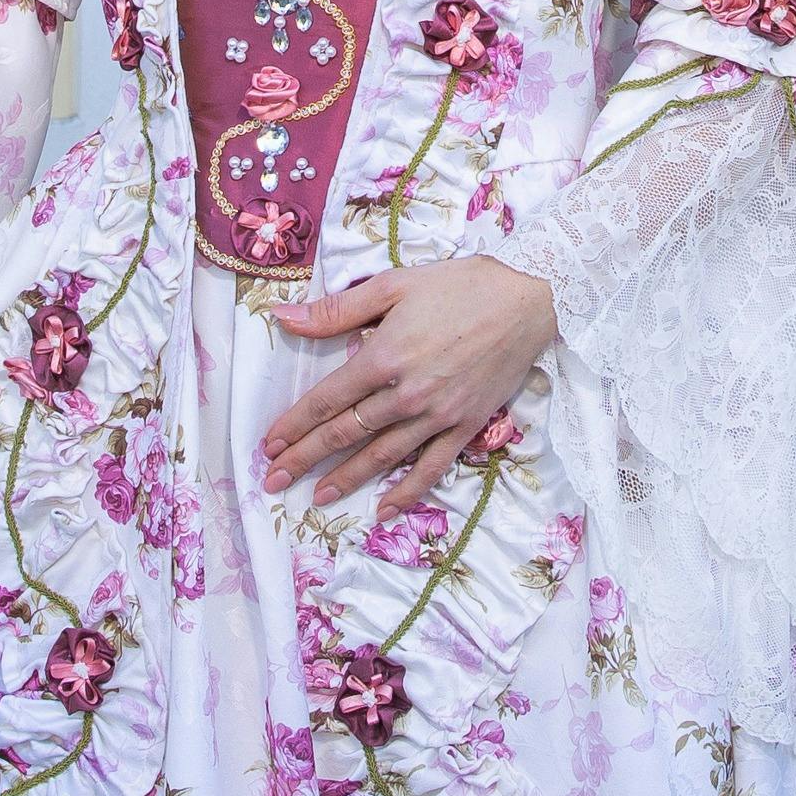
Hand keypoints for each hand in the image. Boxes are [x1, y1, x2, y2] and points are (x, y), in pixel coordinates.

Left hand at [259, 258, 554, 512]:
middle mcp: (406, 394)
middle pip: (346, 433)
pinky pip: (431, 467)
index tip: (269, 445)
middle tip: (274, 481)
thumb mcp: (393, 285)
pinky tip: (384, 510)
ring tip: (317, 497)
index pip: (326, 400)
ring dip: (346, 479)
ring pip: (382, 456)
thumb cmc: (459, 286)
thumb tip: (283, 318)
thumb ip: (337, 310)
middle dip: (306, 459)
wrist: (527, 300)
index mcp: (383, 357)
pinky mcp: (465, 427)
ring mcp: (437, 416)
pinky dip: (406, 492)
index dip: (294, 425)